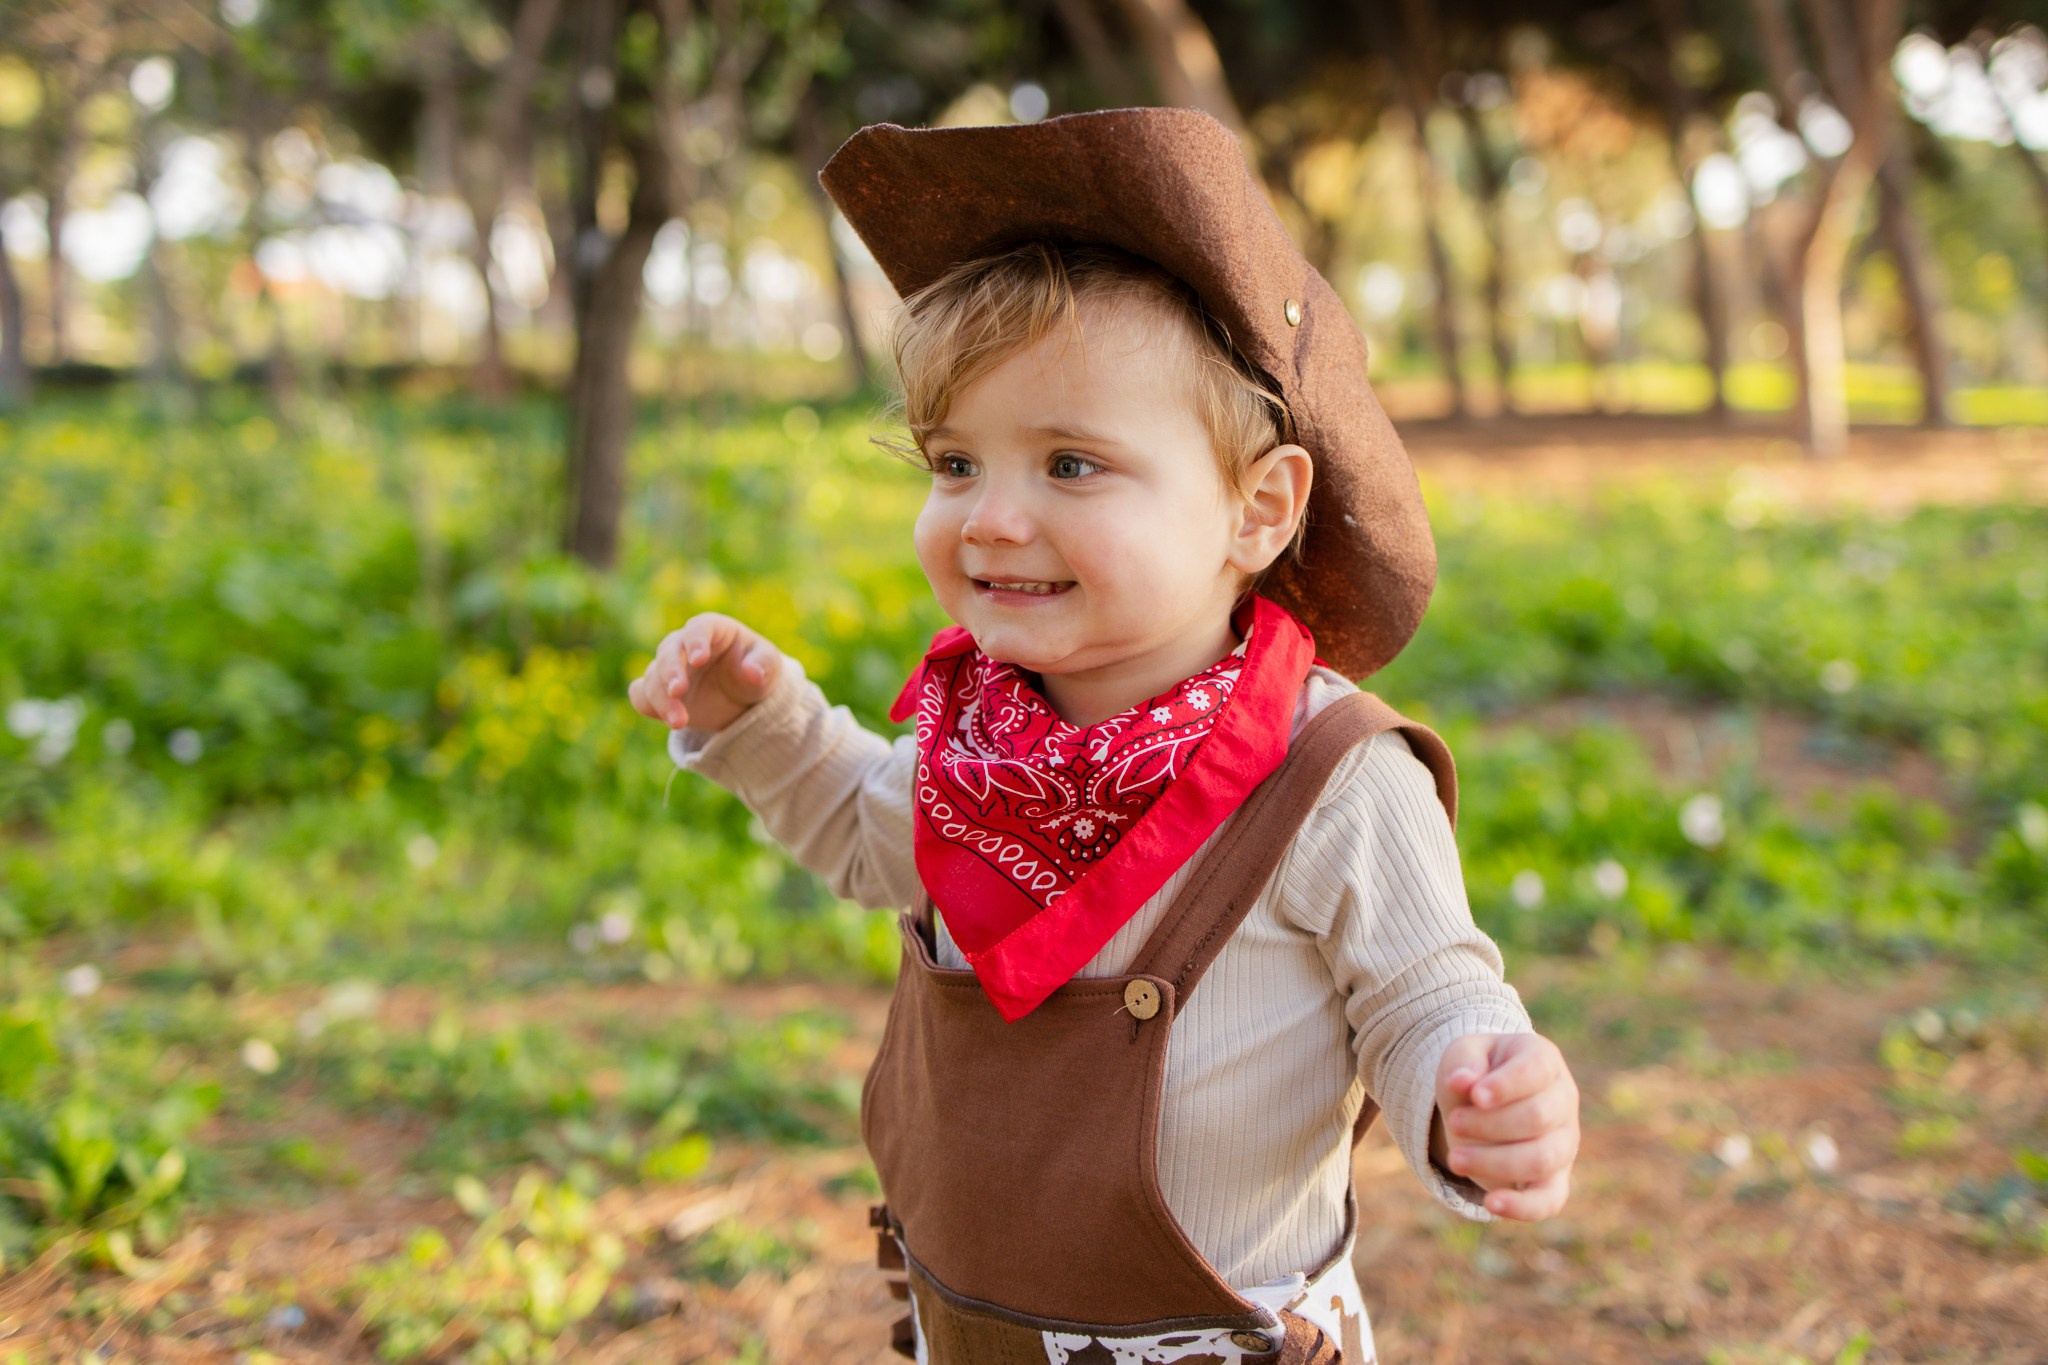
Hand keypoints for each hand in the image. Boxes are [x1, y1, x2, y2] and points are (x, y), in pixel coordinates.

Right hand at [628, 612, 783, 733]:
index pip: (699, 627)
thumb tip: (752, 673)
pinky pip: (641, 695)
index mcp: (713, 629)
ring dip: (662, 698)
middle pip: (669, 651)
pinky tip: (664, 718)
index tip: (700, 659)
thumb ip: (763, 666)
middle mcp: (685, 645)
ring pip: (653, 677)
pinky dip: (647, 705)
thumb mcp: (770, 666)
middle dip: (671, 671)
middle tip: (679, 691)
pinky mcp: (660, 692)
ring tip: (679, 721)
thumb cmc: (756, 669)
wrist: (743, 698)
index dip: (697, 641)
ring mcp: (670, 668)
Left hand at [1429, 1031, 1578, 1220]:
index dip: (1507, 1085)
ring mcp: (1564, 1143)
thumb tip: (1461, 1082)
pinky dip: (1522, 1206)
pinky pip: (1548, 1200)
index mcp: (1544, 1060)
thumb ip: (1463, 1062)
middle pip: (1538, 1117)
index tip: (1474, 1096)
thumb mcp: (1464, 1053)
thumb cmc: (1477, 1072)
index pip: (1537, 1070)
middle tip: (1454, 1123)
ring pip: (1541, 1159)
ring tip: (1456, 1158)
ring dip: (1495, 1161)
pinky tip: (1491, 1203)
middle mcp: (1564, 1101)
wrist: (1482, 1103)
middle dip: (1491, 1124)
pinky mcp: (1555, 1180)